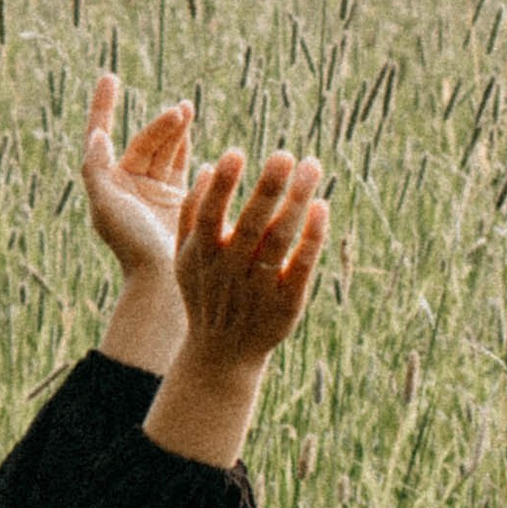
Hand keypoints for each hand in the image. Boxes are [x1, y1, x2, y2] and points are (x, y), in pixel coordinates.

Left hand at [81, 73, 193, 277]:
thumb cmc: (130, 245)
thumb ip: (95, 170)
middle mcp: (127, 184)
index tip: (109, 78)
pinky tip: (192, 131)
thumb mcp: (105, 207)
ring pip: (163, 148)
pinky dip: (185, 145)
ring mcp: (153, 190)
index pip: (101, 136)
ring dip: (173, 128)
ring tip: (186, 109)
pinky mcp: (177, 197)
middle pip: (142, 141)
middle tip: (180, 111)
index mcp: (106, 184)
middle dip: (159, 124)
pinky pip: (180, 162)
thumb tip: (95, 135)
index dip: (103, 107)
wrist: (163, 277)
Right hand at [173, 146, 328, 367]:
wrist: (222, 354)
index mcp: (202, 255)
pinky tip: (321, 207)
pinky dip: (312, 237)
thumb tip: (209, 167)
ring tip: (311, 166)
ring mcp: (259, 288)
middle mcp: (229, 271)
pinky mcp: (287, 302)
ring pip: (280, 240)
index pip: (209, 215)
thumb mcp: (184, 257)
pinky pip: (302, 265)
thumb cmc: (205, 292)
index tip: (236, 153)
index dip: (222, 186)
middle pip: (251, 224)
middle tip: (286, 155)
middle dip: (268, 188)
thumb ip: (190, 213)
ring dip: (297, 201)